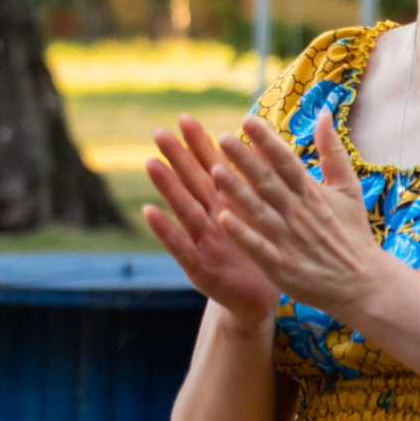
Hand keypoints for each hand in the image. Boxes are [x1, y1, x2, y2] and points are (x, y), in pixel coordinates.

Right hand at [140, 114, 279, 322]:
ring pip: (183, 210)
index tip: (185, 118)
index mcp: (229, 206)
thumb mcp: (268, 216)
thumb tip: (268, 146)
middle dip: (176, 158)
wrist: (262, 301)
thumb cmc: (265, 254)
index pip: (212, 169)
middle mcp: (211, 220)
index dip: (198, 145)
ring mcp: (203, 244)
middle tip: (159, 132)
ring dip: (166, 187)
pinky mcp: (200, 270)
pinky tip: (151, 212)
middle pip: (192, 183)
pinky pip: (181, 248)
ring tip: (151, 164)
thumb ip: (263, 184)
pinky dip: (166, 231)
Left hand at [208, 112, 395, 326]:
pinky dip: (242, 234)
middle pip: (269, 182)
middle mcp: (300, 212)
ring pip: (260, 211)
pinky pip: (259, 248)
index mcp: (312, 193)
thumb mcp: (349, 189)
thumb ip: (333, 152)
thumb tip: (325, 113)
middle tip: (223, 137)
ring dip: (238, 191)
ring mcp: (290, 239)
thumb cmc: (352, 233)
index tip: (248, 120)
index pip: (287, 161)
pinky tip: (223, 219)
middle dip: (246, 159)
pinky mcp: (283, 266)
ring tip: (215, 171)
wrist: (363, 283)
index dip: (267, 140)